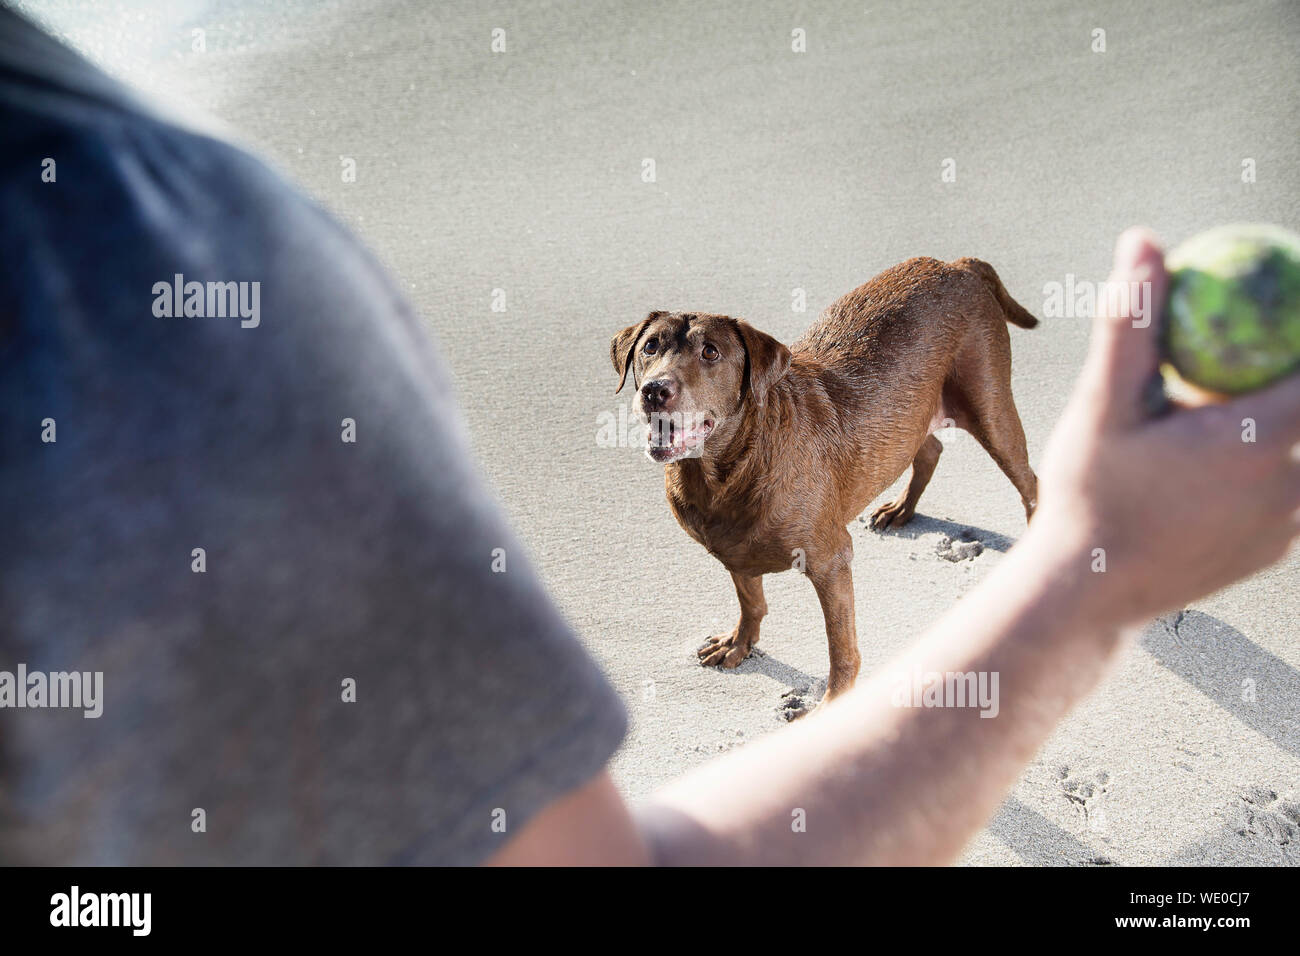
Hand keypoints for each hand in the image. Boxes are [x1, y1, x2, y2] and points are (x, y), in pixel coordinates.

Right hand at [1030, 227, 1299, 628]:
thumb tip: (1143, 239)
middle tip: (1274, 344)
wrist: (1087, 594)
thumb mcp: (1104, 403)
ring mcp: (1291, 523)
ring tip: (1238, 407)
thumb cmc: (1089, 494)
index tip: (1292, 299)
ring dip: (1283, 422)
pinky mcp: (1276, 548)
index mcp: (1265, 438)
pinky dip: (1273, 464)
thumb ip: (1133, 322)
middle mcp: (1295, 483)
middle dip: (1289, 375)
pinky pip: (1291, 491)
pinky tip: (1228, 454)